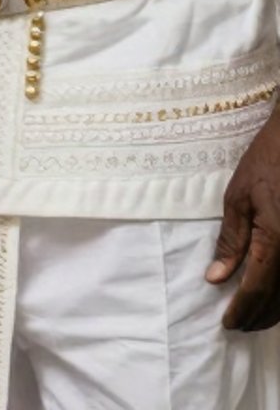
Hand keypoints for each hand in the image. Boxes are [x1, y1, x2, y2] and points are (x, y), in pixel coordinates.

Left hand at [210, 109, 279, 328]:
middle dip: (257, 318)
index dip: (241, 311)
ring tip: (251, 316)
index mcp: (277, 243)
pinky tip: (272, 297)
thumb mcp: (238, 198)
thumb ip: (231, 241)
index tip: (226, 324)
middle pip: (279, 301)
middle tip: (237, 325)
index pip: (256, 290)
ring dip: (274, 312)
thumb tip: (216, 278)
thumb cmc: (266, 165)